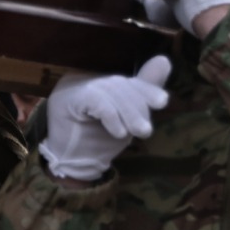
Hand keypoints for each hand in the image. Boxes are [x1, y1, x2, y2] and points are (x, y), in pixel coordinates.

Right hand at [39, 57, 171, 181]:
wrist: (73, 168)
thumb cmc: (98, 143)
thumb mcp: (126, 119)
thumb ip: (142, 94)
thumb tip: (164, 61)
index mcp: (97, 81)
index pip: (125, 81)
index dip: (145, 89)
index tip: (162, 102)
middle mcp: (82, 79)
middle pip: (117, 84)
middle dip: (137, 106)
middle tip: (146, 130)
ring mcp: (71, 87)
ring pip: (108, 90)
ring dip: (128, 113)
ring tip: (139, 132)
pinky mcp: (65, 98)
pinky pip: (94, 99)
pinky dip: (111, 115)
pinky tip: (119, 132)